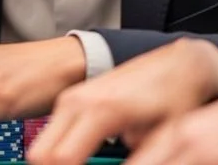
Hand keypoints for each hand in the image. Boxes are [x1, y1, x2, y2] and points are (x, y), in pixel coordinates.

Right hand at [27, 38, 217, 164]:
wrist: (177, 63)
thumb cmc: (174, 95)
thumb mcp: (165, 136)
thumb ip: (138, 161)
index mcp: (100, 110)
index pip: (62, 158)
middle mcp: (78, 102)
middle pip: (40, 154)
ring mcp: (71, 99)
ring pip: (42, 147)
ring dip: (57, 163)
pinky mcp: (70, 100)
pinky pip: (51, 136)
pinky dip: (60, 155)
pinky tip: (82, 161)